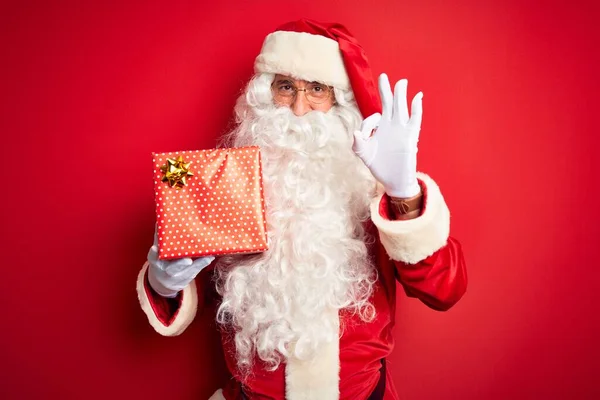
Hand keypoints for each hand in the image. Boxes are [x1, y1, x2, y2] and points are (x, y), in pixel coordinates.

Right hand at [147, 229, 214, 297]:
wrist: (164, 282)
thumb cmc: (161, 261)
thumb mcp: (156, 253)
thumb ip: (159, 239)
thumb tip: (161, 219)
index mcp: (156, 262)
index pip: (153, 257)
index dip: (153, 253)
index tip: (154, 248)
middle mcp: (166, 271)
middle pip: (173, 268)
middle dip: (180, 264)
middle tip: (188, 260)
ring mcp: (178, 277)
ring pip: (189, 272)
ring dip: (198, 264)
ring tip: (208, 256)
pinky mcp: (187, 278)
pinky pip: (196, 272)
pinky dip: (203, 264)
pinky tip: (211, 256)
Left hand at [353, 73, 422, 197]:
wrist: (393, 180)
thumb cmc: (379, 166)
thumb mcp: (364, 154)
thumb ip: (358, 143)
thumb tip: (356, 132)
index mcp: (379, 128)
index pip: (373, 117)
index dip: (367, 123)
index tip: (363, 136)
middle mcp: (391, 126)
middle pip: (389, 103)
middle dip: (386, 90)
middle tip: (383, 76)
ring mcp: (401, 129)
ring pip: (401, 107)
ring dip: (401, 94)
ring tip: (402, 82)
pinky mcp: (411, 136)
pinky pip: (415, 119)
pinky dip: (416, 108)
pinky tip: (417, 97)